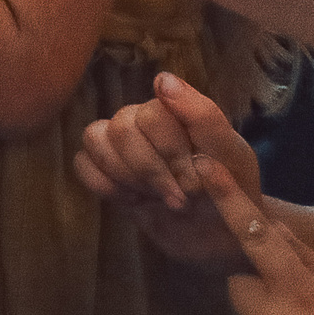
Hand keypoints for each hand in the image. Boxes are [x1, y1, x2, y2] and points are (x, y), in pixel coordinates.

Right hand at [73, 72, 259, 273]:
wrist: (221, 236)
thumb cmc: (231, 191)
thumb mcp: (230, 156)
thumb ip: (201, 114)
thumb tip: (162, 78)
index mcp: (173, 110)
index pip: (150, 116)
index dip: (169, 152)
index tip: (194, 181)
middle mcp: (142, 120)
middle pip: (120, 128)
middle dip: (150, 170)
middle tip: (179, 197)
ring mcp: (121, 146)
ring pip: (95, 140)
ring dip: (128, 177)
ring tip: (156, 198)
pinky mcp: (106, 172)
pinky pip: (82, 164)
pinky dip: (104, 185)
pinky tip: (133, 200)